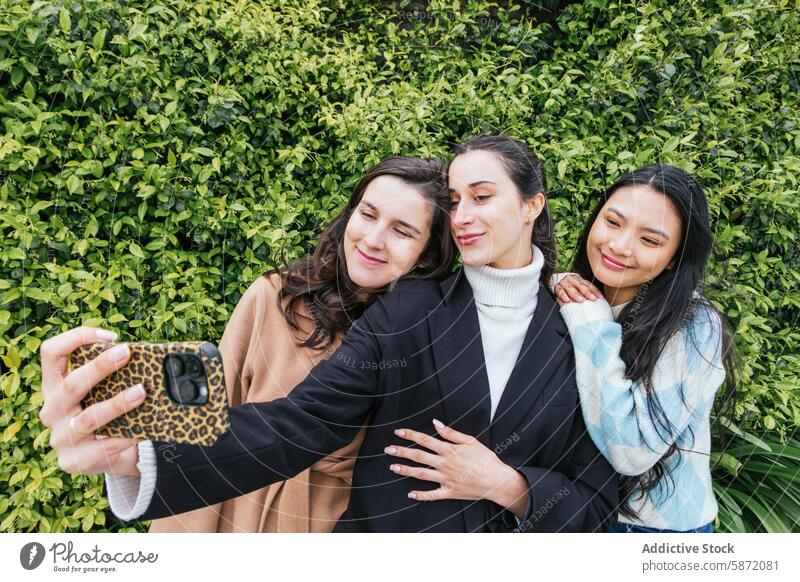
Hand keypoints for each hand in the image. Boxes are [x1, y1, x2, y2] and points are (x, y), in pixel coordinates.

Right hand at [38, 326, 145, 475]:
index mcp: (54, 386)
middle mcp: (51, 410)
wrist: (103, 456)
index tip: (110, 336)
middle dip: (99, 367)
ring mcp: (60, 438)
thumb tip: (145, 356)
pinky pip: (104, 447)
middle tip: (126, 353)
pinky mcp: (74, 461)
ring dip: (116, 404)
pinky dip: (126, 436)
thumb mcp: (99, 392)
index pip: (51, 352)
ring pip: (88, 419)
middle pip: (71, 385)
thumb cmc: (104, 413)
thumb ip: (110, 376)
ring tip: (141, 392)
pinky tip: (143, 430)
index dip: (76, 338)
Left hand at [385, 419, 529, 516]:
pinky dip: (421, 496)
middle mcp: (444, 464)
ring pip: (421, 474)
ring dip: (406, 470)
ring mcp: (445, 479)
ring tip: (392, 467)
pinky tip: (410, 495)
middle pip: (419, 456)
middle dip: (402, 451)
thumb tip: (436, 423)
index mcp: (449, 450)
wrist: (497, 480)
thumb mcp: (470, 441)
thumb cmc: (485, 459)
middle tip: (388, 449)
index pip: (425, 440)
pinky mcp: (449, 492)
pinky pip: (433, 495)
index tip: (398, 431)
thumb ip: (451, 433)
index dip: (411, 435)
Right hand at [553, 274, 602, 306]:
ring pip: (570, 288)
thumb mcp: (577, 287)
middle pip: (581, 286)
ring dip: (576, 294)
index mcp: (579, 279)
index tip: (601, 298)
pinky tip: (567, 300)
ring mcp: (564, 282)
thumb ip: (585, 292)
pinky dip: (563, 295)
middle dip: (587, 293)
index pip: (589, 285)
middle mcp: (572, 280)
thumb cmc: (568, 286)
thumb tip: (597, 301)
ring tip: (581, 300)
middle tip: (593, 299)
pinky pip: (559, 290)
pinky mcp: (556, 286)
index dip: (595, 291)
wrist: (554, 278)